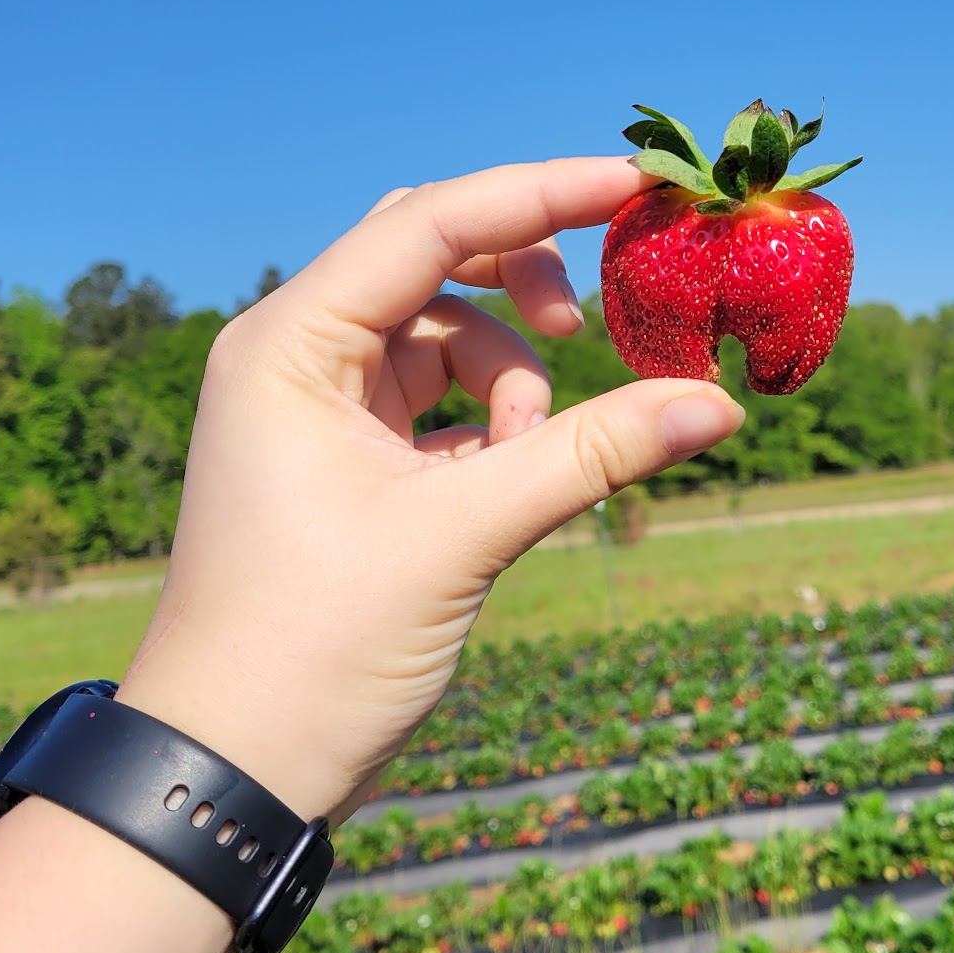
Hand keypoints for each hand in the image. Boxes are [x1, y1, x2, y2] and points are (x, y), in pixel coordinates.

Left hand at [116, 158, 742, 822]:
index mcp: (291, 342)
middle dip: (525, 289)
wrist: (234, 768)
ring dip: (516, 386)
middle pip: (437, 261)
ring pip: (453, 340)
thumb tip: (720, 404)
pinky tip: (507, 489)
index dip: (540, 195)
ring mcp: (324, 409)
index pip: (431, 224)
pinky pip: (449, 405)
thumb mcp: (464, 535)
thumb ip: (592, 454)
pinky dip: (498, 432)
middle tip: (593, 330)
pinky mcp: (355, 462)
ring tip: (523, 471)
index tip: (637, 184)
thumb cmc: (314, 647)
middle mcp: (299, 356)